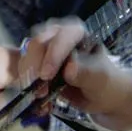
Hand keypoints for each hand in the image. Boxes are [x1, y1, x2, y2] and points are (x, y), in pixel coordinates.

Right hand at [17, 19, 131, 130]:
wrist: (101, 96)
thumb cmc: (105, 82)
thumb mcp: (101, 79)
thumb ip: (86, 72)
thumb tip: (69, 69)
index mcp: (76, 33)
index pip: (60, 37)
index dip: (52, 54)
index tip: (46, 76)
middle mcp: (57, 36)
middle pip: (37, 43)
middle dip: (35, 67)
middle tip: (38, 90)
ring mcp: (45, 50)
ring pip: (28, 57)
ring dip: (29, 77)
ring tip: (39, 96)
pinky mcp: (37, 64)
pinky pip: (26, 71)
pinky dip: (27, 84)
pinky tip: (38, 98)